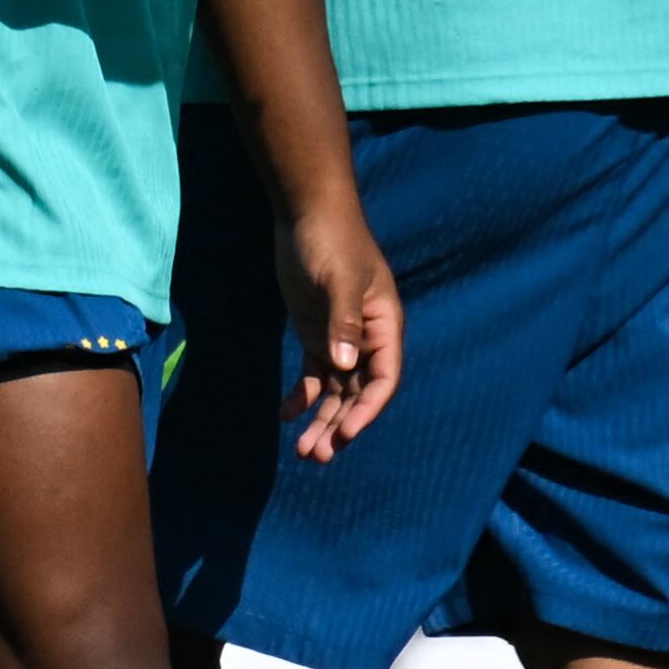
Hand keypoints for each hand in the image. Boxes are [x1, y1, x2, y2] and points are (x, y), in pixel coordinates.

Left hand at [274, 198, 402, 459]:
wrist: (306, 214)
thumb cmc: (331, 241)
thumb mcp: (339, 279)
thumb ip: (343, 321)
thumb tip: (344, 366)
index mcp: (384, 326)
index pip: (383, 379)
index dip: (367, 410)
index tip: (346, 434)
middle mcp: (366, 339)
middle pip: (357, 394)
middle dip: (339, 425)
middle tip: (317, 455)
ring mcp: (340, 339)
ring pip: (335, 392)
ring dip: (321, 420)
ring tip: (303, 451)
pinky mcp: (316, 335)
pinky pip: (313, 376)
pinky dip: (301, 398)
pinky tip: (284, 416)